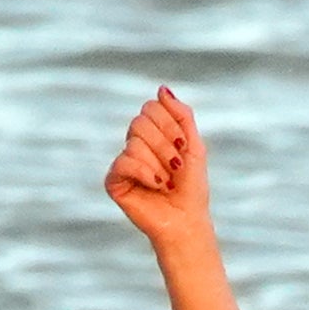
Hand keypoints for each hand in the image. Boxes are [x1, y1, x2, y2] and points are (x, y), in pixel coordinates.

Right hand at [105, 86, 212, 248]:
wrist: (188, 220)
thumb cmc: (192, 187)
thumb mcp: (194, 145)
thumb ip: (182, 115)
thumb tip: (162, 89)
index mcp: (152, 134)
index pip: (151, 107)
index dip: (171, 125)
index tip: (183, 146)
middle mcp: (134, 144)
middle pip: (140, 123)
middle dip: (166, 146)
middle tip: (177, 168)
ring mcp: (122, 162)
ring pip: (135, 143)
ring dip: (160, 164)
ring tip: (167, 182)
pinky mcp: (113, 180)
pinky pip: (125, 162)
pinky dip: (147, 174)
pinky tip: (156, 186)